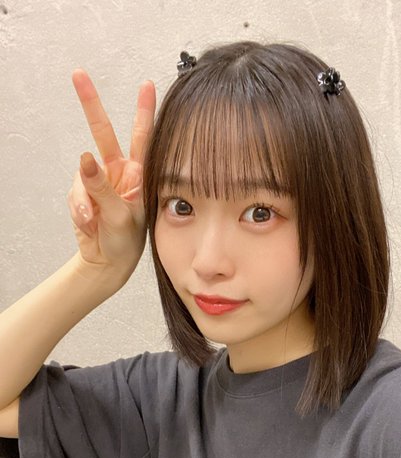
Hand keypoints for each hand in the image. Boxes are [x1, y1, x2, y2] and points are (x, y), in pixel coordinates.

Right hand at [67, 69, 155, 275]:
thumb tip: (84, 158)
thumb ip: (101, 187)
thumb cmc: (127, 242)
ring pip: (81, 174)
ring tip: (95, 221)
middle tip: (78, 74)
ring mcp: (99, 181)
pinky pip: (74, 193)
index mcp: (139, 175)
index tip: (148, 85)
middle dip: (90, 104)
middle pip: (102, 133)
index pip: (143, 138)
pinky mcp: (82, 192)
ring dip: (84, 200)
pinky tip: (89, 224)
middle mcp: (119, 172)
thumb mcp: (120, 216)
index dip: (145, 111)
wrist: (108, 262)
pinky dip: (78, 210)